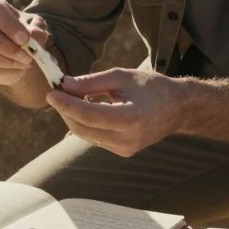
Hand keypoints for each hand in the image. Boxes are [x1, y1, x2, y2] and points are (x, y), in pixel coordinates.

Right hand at [0, 0, 50, 86]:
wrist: (19, 56)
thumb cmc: (24, 34)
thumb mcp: (36, 28)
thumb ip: (38, 29)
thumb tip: (34, 34)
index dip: (8, 24)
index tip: (25, 39)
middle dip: (1, 43)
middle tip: (25, 54)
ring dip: (1, 59)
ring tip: (23, 62)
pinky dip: (0, 71)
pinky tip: (16, 69)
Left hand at [46, 68, 187, 156]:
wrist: (178, 109)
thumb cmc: (152, 87)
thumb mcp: (122, 77)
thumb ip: (91, 82)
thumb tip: (64, 85)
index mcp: (131, 119)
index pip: (89, 115)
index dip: (67, 105)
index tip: (51, 93)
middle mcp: (128, 139)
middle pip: (83, 128)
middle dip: (66, 111)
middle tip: (58, 92)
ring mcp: (125, 149)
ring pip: (86, 135)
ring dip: (73, 117)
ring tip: (70, 97)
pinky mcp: (123, 152)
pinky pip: (95, 138)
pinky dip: (85, 123)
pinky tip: (84, 107)